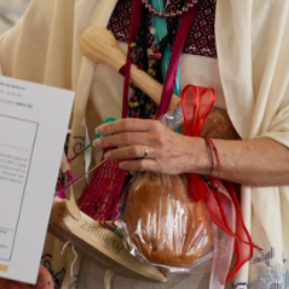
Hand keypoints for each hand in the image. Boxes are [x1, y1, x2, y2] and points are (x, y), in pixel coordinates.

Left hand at [94, 118, 208, 175]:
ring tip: (106, 156)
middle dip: (108, 140)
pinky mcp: (159, 165)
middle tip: (97, 143)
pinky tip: (120, 165)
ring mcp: (157, 151)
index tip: (99, 130)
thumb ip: (140, 130)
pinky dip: (128, 165)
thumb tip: (116, 131)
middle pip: (126, 137)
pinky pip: (140, 165)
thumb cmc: (171, 140)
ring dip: (116, 153)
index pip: (127, 123)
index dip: (111, 126)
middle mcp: (154, 136)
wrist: (192, 153)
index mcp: (152, 125)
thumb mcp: (157, 129)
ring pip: (132, 150)